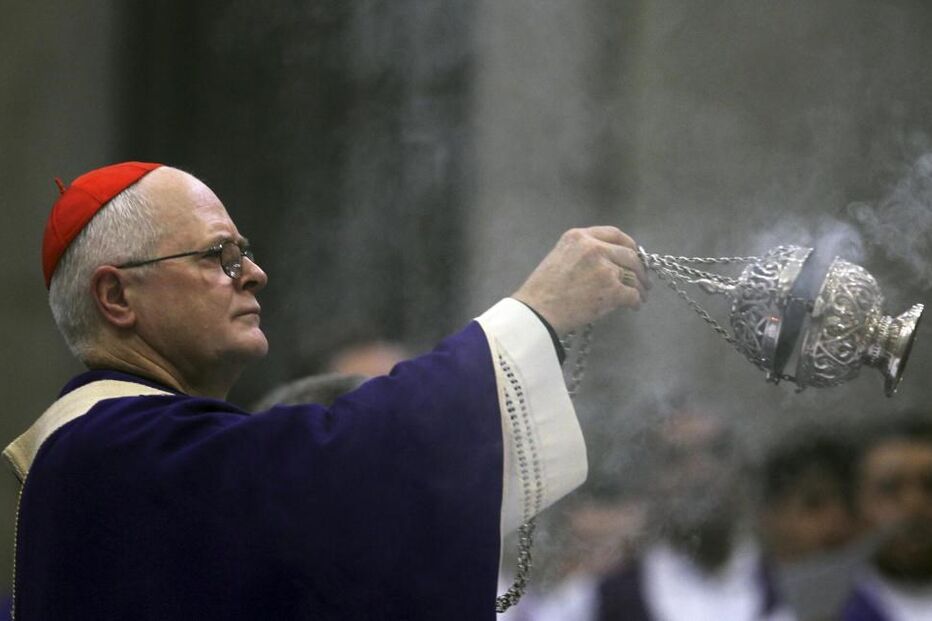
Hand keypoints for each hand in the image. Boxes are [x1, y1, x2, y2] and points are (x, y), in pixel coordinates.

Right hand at [512, 226, 648, 334]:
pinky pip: (632, 294)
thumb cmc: (542, 290)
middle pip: (629, 255)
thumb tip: (608, 263)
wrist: (538, 312)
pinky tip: (634, 306)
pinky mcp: (611, 290)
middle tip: (642, 280)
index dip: (629, 244)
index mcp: (579, 237)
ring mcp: (605, 268)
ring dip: (640, 287)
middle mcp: (594, 248)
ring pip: (633, 276)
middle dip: (639, 268)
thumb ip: (583, 253)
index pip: (614, 234)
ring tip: (640, 296)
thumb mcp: (559, 257)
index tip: (634, 254)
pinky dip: (636, 301)